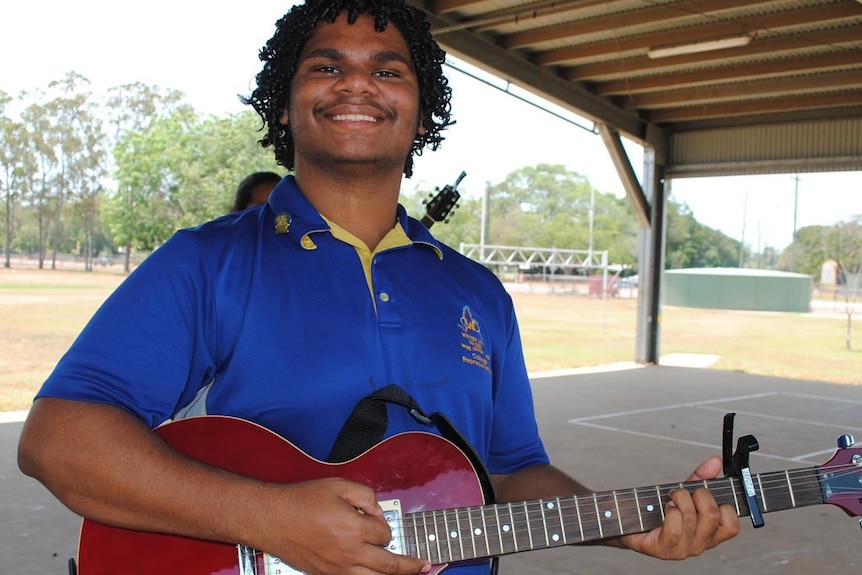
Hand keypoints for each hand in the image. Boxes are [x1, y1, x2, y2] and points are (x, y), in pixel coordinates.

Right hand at [265, 477, 431, 574]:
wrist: (271, 519)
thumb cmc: (301, 500)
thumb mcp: (337, 485)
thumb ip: (365, 494)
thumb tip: (377, 510)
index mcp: (353, 528)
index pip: (385, 532)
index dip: (383, 523)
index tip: (374, 517)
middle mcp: (348, 553)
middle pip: (390, 566)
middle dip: (412, 566)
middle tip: (426, 566)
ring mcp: (337, 569)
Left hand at [618, 456, 739, 559]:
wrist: (629, 523)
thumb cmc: (659, 509)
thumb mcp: (684, 492)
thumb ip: (702, 478)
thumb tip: (716, 461)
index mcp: (710, 534)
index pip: (732, 526)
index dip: (724, 505)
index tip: (706, 495)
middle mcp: (700, 545)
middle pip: (712, 515)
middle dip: (697, 494)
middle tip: (684, 492)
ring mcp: (682, 550)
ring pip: (692, 518)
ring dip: (679, 499)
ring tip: (671, 498)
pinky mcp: (663, 550)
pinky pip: (674, 529)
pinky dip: (670, 512)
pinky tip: (666, 507)